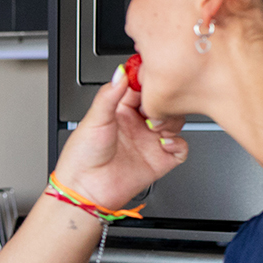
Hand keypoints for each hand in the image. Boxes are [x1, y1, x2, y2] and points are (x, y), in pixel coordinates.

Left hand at [52, 64, 188, 211]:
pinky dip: (178, 143)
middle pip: (164, 103)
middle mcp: (138, 124)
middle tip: (153, 108)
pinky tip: (164, 143)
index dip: (149, 83)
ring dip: (172, 121)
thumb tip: (120, 73)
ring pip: (176, 122)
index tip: (152, 79)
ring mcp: (150, 141)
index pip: (143, 87)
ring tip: (156, 127)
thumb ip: (108, 95)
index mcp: (121, 110)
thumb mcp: (94, 119)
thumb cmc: (82, 156)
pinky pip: (180, 148)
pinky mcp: (159, 160)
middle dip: (164, 102)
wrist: (85, 190)